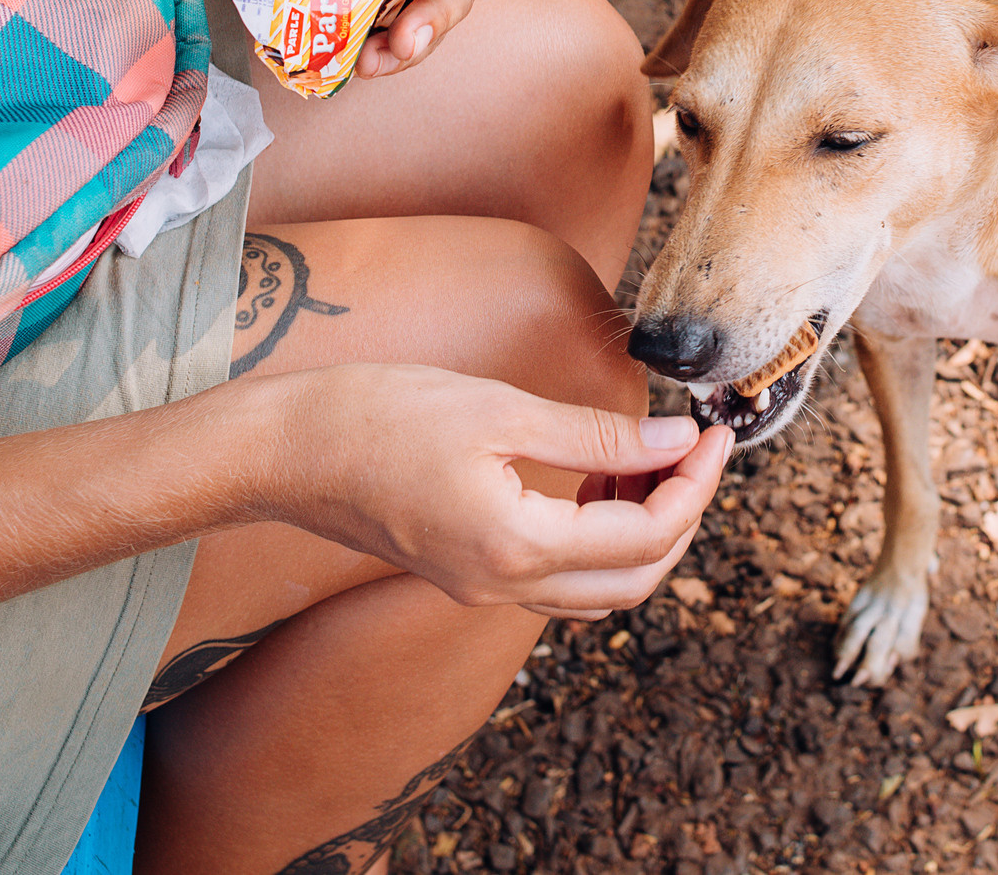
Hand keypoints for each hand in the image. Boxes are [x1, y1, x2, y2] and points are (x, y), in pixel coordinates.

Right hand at [262, 363, 729, 617]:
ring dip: (642, 532)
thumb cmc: (375, 416)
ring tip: (650, 456)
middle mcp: (502, 585)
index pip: (645, 534)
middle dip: (682, 518)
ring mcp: (481, 586)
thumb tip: (678, 440)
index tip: (715, 434)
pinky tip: (596, 475)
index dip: (694, 484)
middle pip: (633, 580)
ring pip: (597, 588)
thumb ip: (597, 435)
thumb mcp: (499, 409)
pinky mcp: (465, 571)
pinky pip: (556, 576)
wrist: (283, 450)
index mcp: (517, 546)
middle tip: (696, 452)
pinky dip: (596, 535)